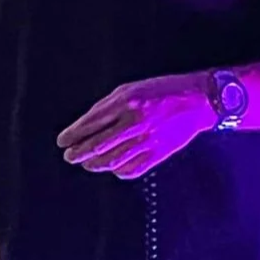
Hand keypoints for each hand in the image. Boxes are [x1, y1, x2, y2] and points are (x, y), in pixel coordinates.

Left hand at [57, 76, 214, 179]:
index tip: (62, 141)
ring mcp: (147, 140)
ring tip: (86, 163)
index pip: (90, 123)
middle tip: (69, 156)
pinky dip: (118, 171)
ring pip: (112, 161)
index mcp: (125, 102)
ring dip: (94, 165)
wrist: (197, 101)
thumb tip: (84, 126)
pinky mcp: (158, 154)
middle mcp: (134, 122)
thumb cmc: (161, 91)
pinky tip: (113, 167)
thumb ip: (107, 106)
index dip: (72, 135)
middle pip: (97, 146)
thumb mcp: (131, 89)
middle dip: (79, 153)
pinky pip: (132, 169)